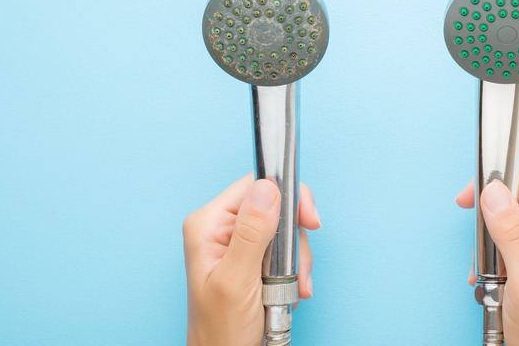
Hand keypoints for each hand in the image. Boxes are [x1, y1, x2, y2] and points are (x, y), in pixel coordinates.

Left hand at [183, 175, 320, 345]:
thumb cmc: (220, 331)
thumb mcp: (236, 281)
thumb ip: (251, 234)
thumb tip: (268, 188)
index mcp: (209, 224)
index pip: (255, 186)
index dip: (287, 197)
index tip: (309, 221)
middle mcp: (223, 229)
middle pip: (277, 208)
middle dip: (294, 241)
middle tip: (296, 270)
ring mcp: (239, 245)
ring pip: (286, 233)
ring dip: (297, 263)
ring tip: (289, 290)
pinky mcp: (254, 260)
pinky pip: (288, 253)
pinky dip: (297, 273)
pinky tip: (290, 292)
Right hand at [456, 158, 518, 344]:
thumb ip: (511, 233)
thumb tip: (493, 191)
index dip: (496, 181)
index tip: (470, 200)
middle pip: (517, 193)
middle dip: (490, 218)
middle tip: (480, 248)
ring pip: (508, 215)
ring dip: (489, 241)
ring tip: (492, 272)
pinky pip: (509, 235)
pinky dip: (493, 253)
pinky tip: (494, 276)